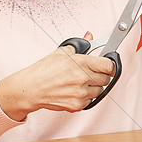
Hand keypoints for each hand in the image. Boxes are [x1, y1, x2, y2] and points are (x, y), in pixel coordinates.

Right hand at [0, 32, 115, 120]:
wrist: (31, 88)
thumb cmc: (44, 70)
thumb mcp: (61, 52)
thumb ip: (80, 45)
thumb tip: (89, 35)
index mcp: (81, 62)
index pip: (109, 65)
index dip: (110, 65)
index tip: (108, 66)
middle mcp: (82, 78)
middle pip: (106, 79)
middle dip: (100, 75)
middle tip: (90, 73)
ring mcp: (81, 93)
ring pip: (99, 91)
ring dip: (93, 87)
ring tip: (79, 82)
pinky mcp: (77, 105)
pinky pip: (90, 101)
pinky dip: (85, 97)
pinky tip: (74, 91)